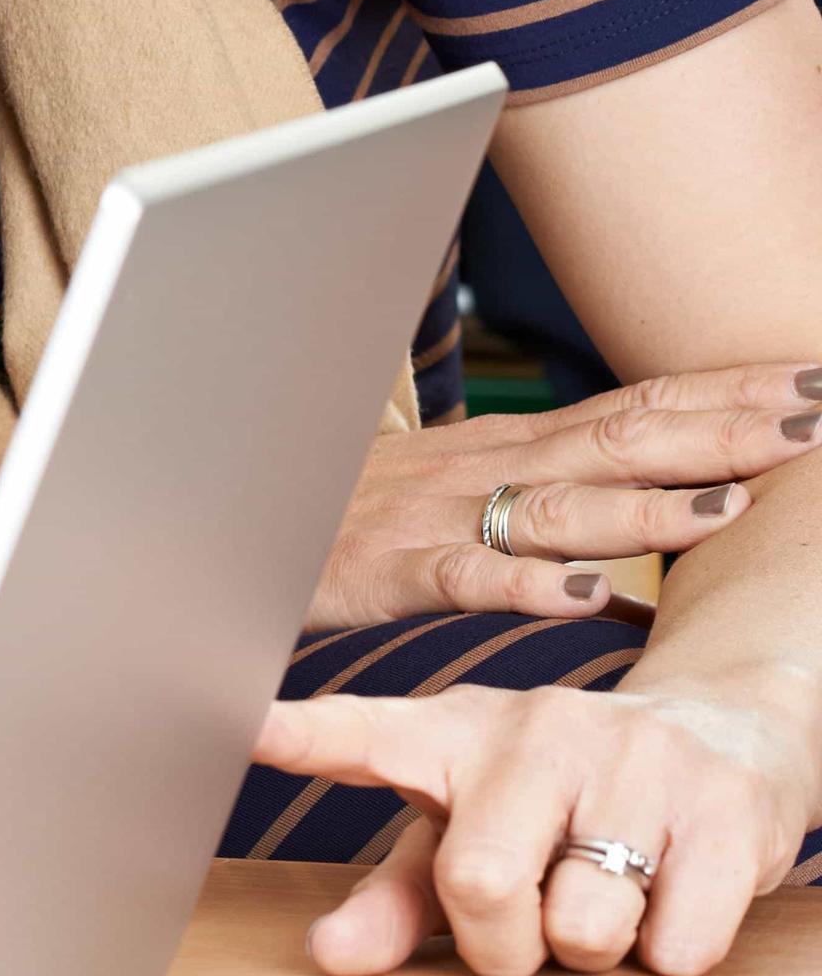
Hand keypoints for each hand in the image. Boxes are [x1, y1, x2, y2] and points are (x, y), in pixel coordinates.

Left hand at [255, 678, 818, 975]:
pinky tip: (676, 889)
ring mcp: (631, 755)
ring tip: (606, 889)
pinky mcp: (721, 803)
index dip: (298, 733)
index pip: (357, 731)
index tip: (242, 724)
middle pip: (479, 884)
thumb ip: (392, 899)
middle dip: (503, 942)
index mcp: (446, 735)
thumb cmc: (554, 804)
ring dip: (592, 947)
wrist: (722, 739)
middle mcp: (532, 728)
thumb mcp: (461, 837)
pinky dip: (672, 949)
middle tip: (530, 915)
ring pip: (582, 927)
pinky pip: (677, 945)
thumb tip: (328, 957)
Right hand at [307, 363, 821, 630]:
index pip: (638, 407)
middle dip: (723, 429)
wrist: (213, 518)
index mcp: (508, 449)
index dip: (728, 393)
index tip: (817, 381)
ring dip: (647, 508)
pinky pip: (461, 576)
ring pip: (556, 508)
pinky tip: (583, 595)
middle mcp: (483, 469)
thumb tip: (639, 588)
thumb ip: (548, 543)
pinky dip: (523, 583)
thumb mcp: (453, 516)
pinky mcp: (383, 571)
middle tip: (817, 420)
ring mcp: (434, 516)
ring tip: (730, 507)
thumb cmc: (341, 521)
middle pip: (620, 440)